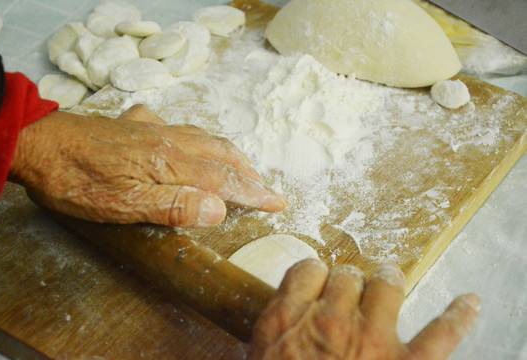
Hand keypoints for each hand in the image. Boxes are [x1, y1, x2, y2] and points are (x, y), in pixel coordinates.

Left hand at [9, 104, 287, 227]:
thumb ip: (173, 205)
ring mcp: (154, 130)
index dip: (253, 193)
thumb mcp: (123, 204)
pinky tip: (189, 142)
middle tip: (266, 189)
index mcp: (170, 163)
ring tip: (242, 169)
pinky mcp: (138, 126)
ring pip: (204, 137)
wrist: (40, 144)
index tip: (278, 202)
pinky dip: (197, 137)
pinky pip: (179, 127)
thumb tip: (219, 208)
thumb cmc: (77, 180)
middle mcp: (170, 141)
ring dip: (229, 155)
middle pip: (221, 155)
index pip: (223, 180)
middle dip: (248, 173)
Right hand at [227, 260, 479, 359]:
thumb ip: (266, 338)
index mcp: (289, 320)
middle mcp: (330, 320)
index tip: (316, 282)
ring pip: (386, 285)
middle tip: (348, 294)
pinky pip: (440, 334)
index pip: (306, 270)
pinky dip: (458, 317)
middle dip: (347, 282)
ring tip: (388, 281)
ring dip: (387, 280)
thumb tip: (262, 331)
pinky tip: (467, 304)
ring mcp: (373, 339)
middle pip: (346, 275)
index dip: (313, 274)